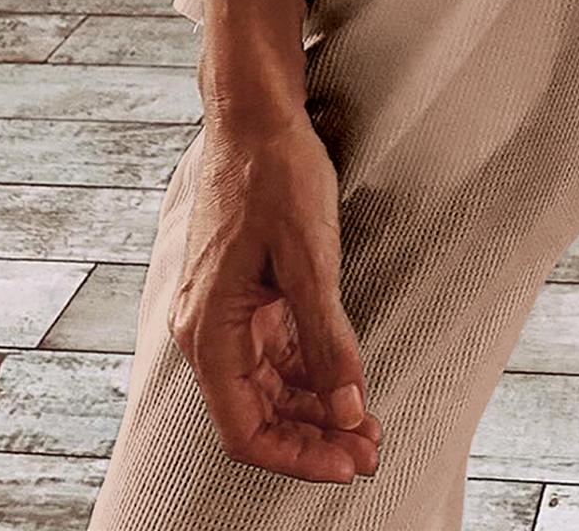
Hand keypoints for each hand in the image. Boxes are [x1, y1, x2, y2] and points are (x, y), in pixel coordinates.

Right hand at [170, 110, 380, 482]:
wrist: (255, 115)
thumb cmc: (275, 175)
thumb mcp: (310, 259)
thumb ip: (329, 340)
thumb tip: (349, 412)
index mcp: (209, 330)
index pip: (246, 429)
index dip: (298, 457)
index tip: (349, 464)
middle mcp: (207, 330)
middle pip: (256, 414)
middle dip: (314, 438)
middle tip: (371, 451)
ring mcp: (223, 312)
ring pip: (268, 387)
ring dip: (315, 410)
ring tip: (367, 425)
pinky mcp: (243, 294)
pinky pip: (274, 353)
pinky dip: (309, 374)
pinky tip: (345, 384)